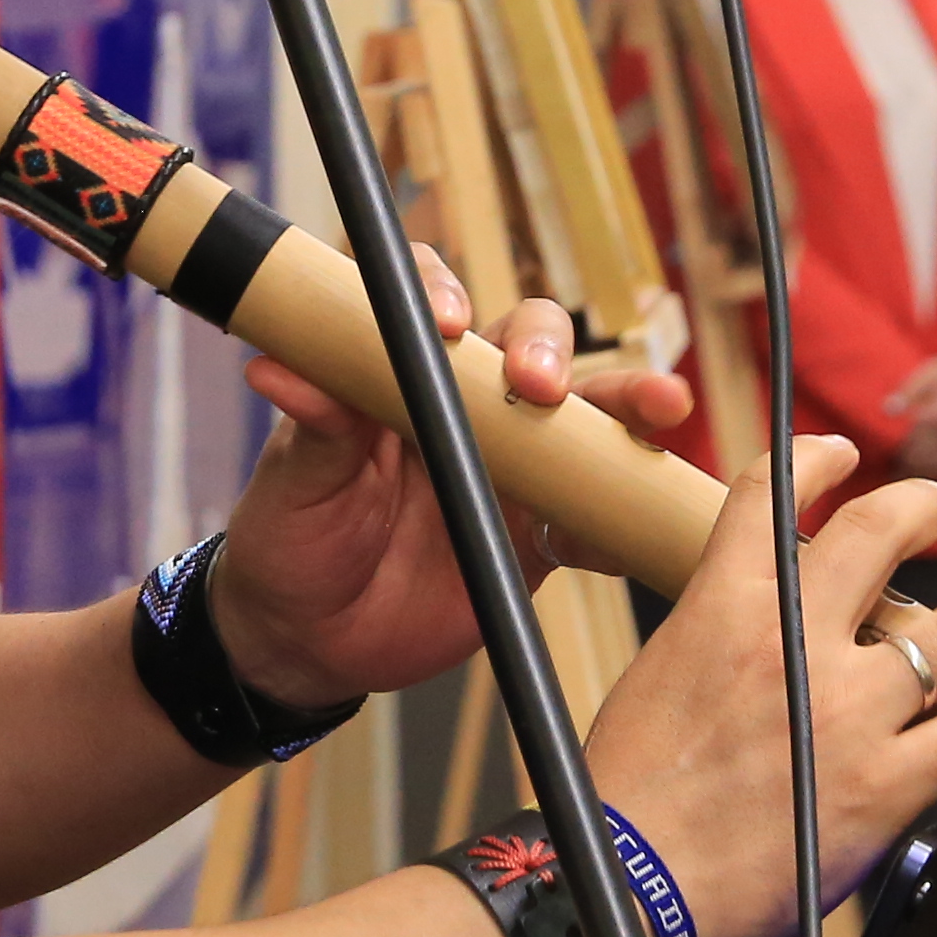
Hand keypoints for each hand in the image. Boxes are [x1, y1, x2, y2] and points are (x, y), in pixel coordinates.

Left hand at [212, 254, 699, 707]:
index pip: (429, 305)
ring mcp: (509, 468)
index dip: (446, 296)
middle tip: (542, 385)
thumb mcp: (293, 481)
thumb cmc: (289, 538)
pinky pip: (592, 521)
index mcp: (398, 374)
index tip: (451, 325)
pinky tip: (627, 526)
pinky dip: (615, 522)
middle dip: (549, 350)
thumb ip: (311, 426)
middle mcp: (463, 406)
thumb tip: (275, 366)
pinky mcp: (536, 537)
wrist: (310, 641)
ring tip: (660, 405)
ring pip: (581, 420)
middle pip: (527, 344)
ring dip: (624, 406)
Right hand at [583, 439, 936, 936]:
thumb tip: (757, 634)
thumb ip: (717, 642)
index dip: (814, 462)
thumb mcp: (654, 679)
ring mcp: (847, 713)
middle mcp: (791, 643)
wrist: (632, 883)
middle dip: (927, 507)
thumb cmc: (625, 797)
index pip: (768, 501)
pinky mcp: (886, 785)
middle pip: (879, 538)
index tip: (843, 454)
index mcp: (720, 609)